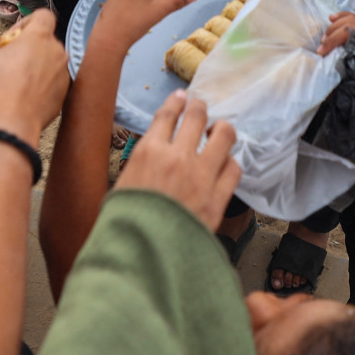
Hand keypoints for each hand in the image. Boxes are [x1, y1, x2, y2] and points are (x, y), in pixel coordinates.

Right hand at [0, 8, 68, 140]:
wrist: (9, 122)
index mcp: (40, 37)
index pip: (43, 15)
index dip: (26, 22)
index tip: (12, 38)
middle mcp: (58, 52)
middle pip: (45, 41)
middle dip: (29, 48)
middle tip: (10, 62)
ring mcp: (64, 74)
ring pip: (50, 63)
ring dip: (36, 68)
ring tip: (16, 83)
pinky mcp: (65, 95)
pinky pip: (53, 83)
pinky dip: (41, 86)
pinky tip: (24, 97)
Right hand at [115, 91, 240, 231]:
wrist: (143, 257)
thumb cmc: (125, 226)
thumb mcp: (121, 188)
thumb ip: (139, 168)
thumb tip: (150, 158)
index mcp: (149, 152)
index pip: (167, 115)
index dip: (176, 103)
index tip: (181, 97)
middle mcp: (178, 157)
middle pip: (196, 117)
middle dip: (199, 108)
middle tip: (200, 109)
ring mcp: (202, 176)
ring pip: (223, 135)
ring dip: (221, 129)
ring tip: (219, 131)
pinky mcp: (219, 198)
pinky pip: (234, 169)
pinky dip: (230, 163)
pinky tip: (226, 163)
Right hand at [317, 13, 354, 105]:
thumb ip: (346, 71)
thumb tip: (329, 61)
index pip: (351, 33)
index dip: (333, 40)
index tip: (322, 51)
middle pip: (353, 24)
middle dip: (334, 31)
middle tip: (323, 43)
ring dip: (339, 23)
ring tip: (327, 29)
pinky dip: (347, 19)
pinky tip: (337, 19)